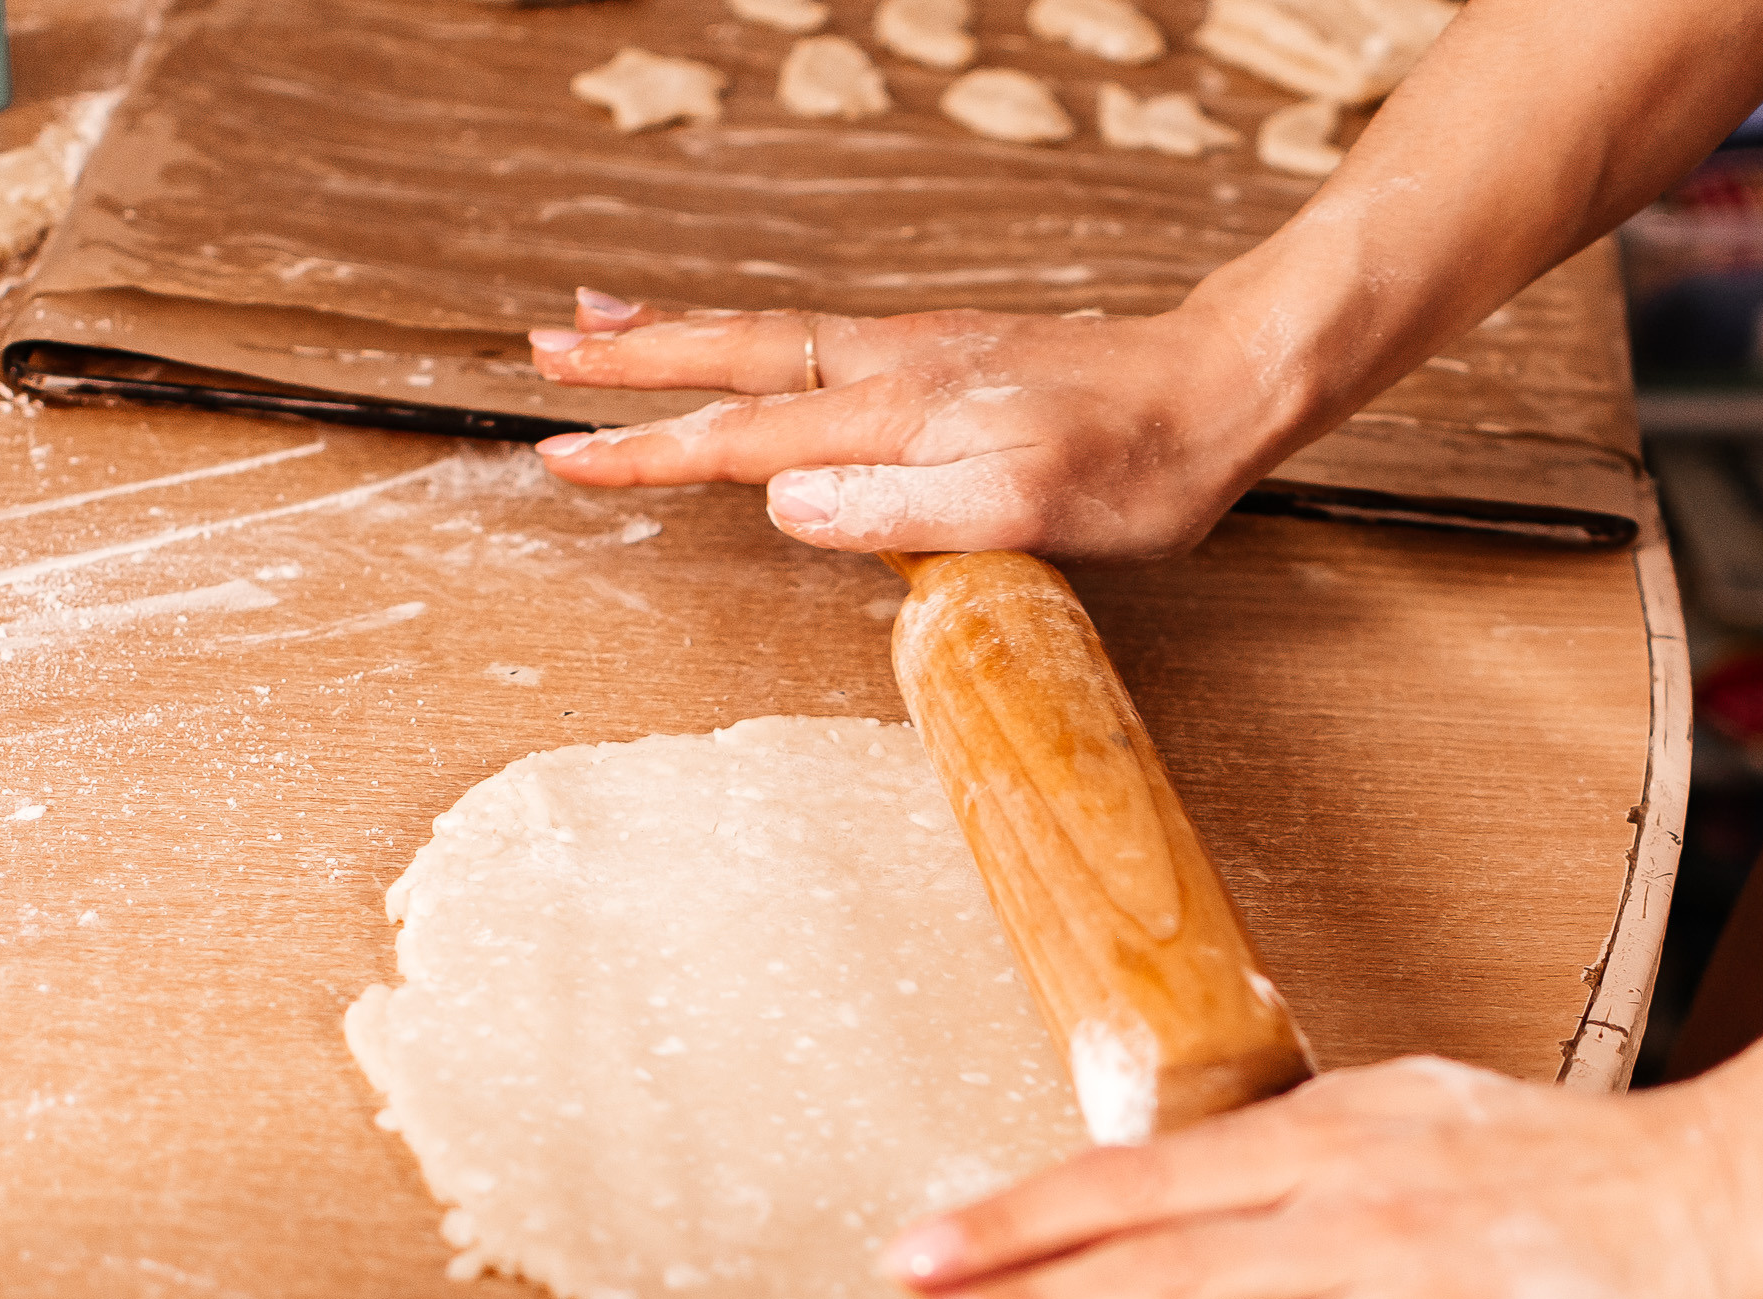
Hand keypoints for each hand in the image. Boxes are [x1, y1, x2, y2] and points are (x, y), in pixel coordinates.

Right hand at [526, 288, 1304, 560]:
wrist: (1223, 387)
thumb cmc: (1139, 467)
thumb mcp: (1028, 513)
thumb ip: (901, 512)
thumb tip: (782, 503)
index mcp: (895, 413)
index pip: (741, 436)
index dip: (647, 451)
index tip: (563, 457)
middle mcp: (890, 370)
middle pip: (732, 357)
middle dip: (631, 361)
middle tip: (539, 352)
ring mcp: (914, 355)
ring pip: (765, 337)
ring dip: (674, 331)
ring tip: (595, 321)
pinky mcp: (943, 354)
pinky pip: (813, 338)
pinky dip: (747, 335)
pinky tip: (743, 344)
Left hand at [877, 1057, 1751, 1298]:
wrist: (1709, 1204)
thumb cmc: (1526, 1157)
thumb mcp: (1385, 1104)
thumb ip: (1260, 1145)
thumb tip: (1121, 1176)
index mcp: (1323, 1147)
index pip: (1134, 1182)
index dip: (1018, 1216)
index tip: (919, 1249)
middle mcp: (1361, 1228)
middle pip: (1166, 1268)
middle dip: (1033, 1298)